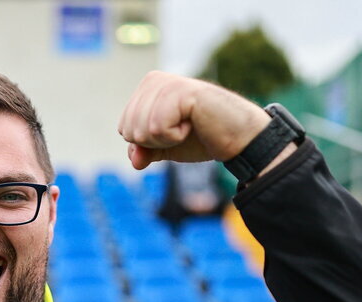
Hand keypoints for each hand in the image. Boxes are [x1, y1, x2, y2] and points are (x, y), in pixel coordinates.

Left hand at [117, 71, 271, 170]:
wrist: (237, 137)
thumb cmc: (201, 138)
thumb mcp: (164, 147)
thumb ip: (144, 151)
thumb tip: (134, 161)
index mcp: (146, 88)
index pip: (124, 128)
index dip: (148, 142)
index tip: (173, 131)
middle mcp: (153, 81)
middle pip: (129, 130)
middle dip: (155, 142)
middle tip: (182, 130)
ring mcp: (166, 84)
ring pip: (141, 131)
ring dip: (166, 140)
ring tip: (188, 125)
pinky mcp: (180, 92)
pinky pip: (158, 128)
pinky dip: (175, 136)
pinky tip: (193, 123)